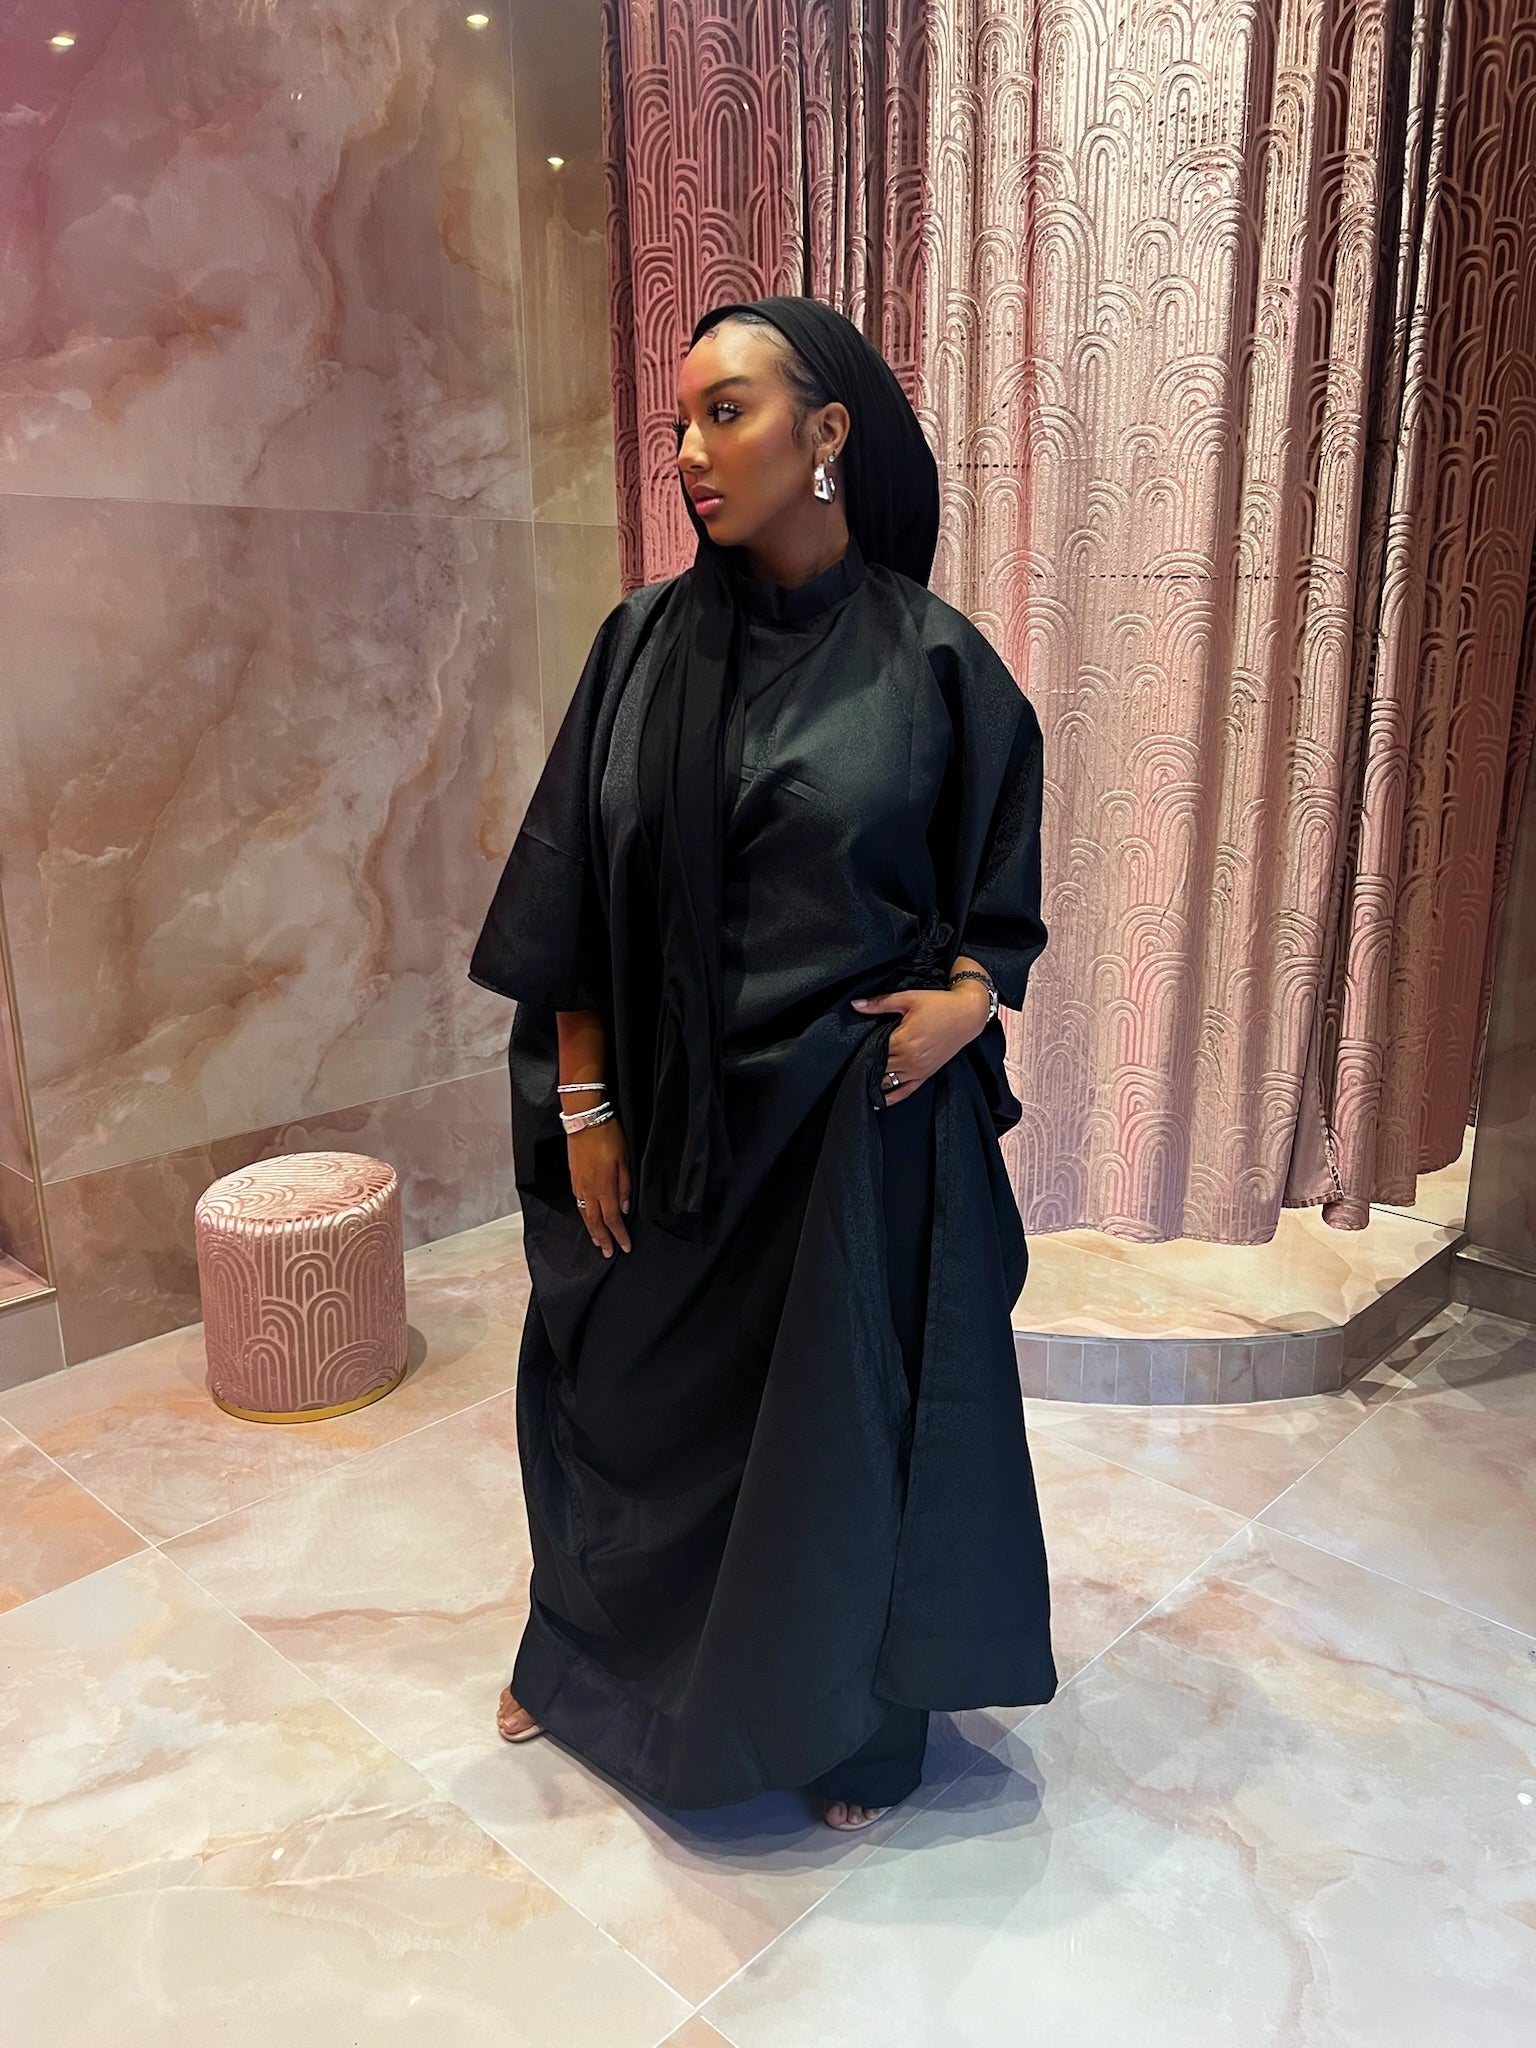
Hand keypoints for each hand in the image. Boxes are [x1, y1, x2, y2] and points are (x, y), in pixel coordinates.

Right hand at [568, 1117, 631, 1255]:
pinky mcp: (574, 1178)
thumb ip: (624, 1187)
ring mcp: (579, 1185)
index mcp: (604, 1188)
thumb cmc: (608, 1138)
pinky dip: (585, 1216)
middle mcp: (589, 1191)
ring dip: (592, 1230)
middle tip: (607, 1254)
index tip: (625, 1248)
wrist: (584, 1121)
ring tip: (597, 1241)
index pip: (612, 1220)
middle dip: (603, 1239)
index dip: (619, 1235)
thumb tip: (624, 1209)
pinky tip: (588, 1218)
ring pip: (585, 1214)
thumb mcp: (625, 1161)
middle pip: (596, 1222)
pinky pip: (579, 1204)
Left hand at [851, 980, 991, 1105]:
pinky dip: (890, 1097)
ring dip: (874, 1080)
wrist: (968, 1014)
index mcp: (903, 1041)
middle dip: (865, 1065)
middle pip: (878, 1068)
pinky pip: (905, 1091)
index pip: (872, 1052)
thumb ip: (880, 1003)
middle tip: (850, 1062)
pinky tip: (877, 1101)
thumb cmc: (938, 1004)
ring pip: (887, 1082)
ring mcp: (918, 1070)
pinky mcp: (925, 1075)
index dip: (860, 1050)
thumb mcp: (908, 998)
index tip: (849, 1048)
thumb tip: (855, 1004)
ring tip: (859, 1078)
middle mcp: (909, 1060)